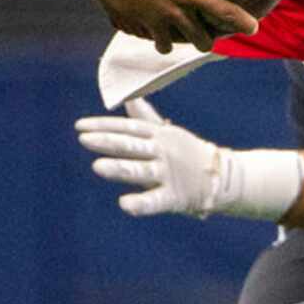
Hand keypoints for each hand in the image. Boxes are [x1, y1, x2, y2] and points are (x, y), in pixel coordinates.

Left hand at [76, 97, 224, 216]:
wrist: (223, 176)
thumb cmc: (187, 154)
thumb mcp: (167, 133)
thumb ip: (145, 119)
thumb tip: (130, 99)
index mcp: (159, 135)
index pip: (128, 128)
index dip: (104, 126)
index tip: (80, 126)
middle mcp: (163, 152)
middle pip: (132, 145)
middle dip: (108, 142)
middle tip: (84, 139)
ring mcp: (169, 174)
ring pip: (141, 170)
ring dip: (121, 168)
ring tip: (98, 166)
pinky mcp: (176, 196)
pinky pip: (156, 200)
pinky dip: (142, 203)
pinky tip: (125, 204)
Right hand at [95, 0, 291, 53]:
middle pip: (228, 18)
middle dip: (244, 25)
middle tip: (252, 26)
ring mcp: (172, 16)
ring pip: (199, 38)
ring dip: (205, 38)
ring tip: (208, 37)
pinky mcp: (153, 27)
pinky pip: (168, 42)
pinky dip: (170, 41)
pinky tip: (171, 39)